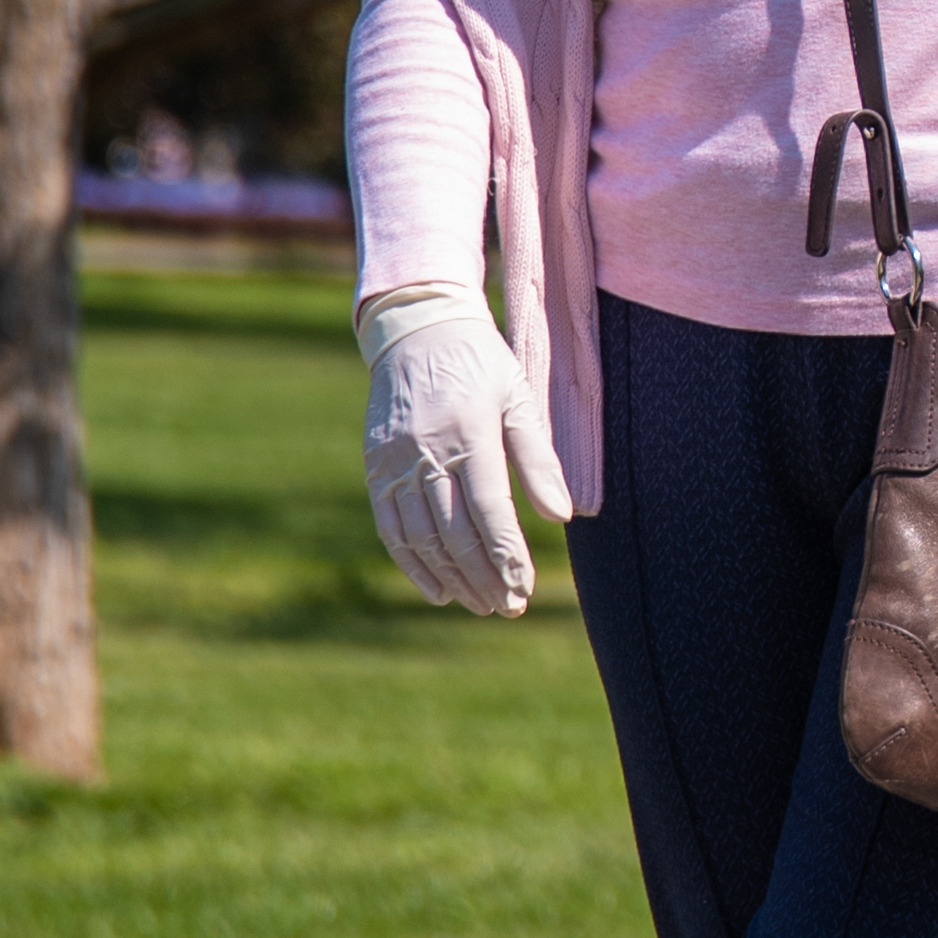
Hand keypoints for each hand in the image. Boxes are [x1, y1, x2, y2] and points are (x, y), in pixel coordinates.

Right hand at [359, 287, 536, 616]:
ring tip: (481, 604)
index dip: (506, 554)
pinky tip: (438, 590)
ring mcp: (395, 461)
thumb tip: (562, 517)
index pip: (489, 510)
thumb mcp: (519, 399)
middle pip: (455, 532)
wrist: (417, 329)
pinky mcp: (375, 467)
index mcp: (469, 432)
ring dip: (452, 578)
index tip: (524, 587)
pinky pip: (390, 527)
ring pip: (422, 537)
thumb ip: (538, 459)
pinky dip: (412, 564)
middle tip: (507, 608)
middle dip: (484, 576)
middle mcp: (427, 451)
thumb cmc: (480, 364)